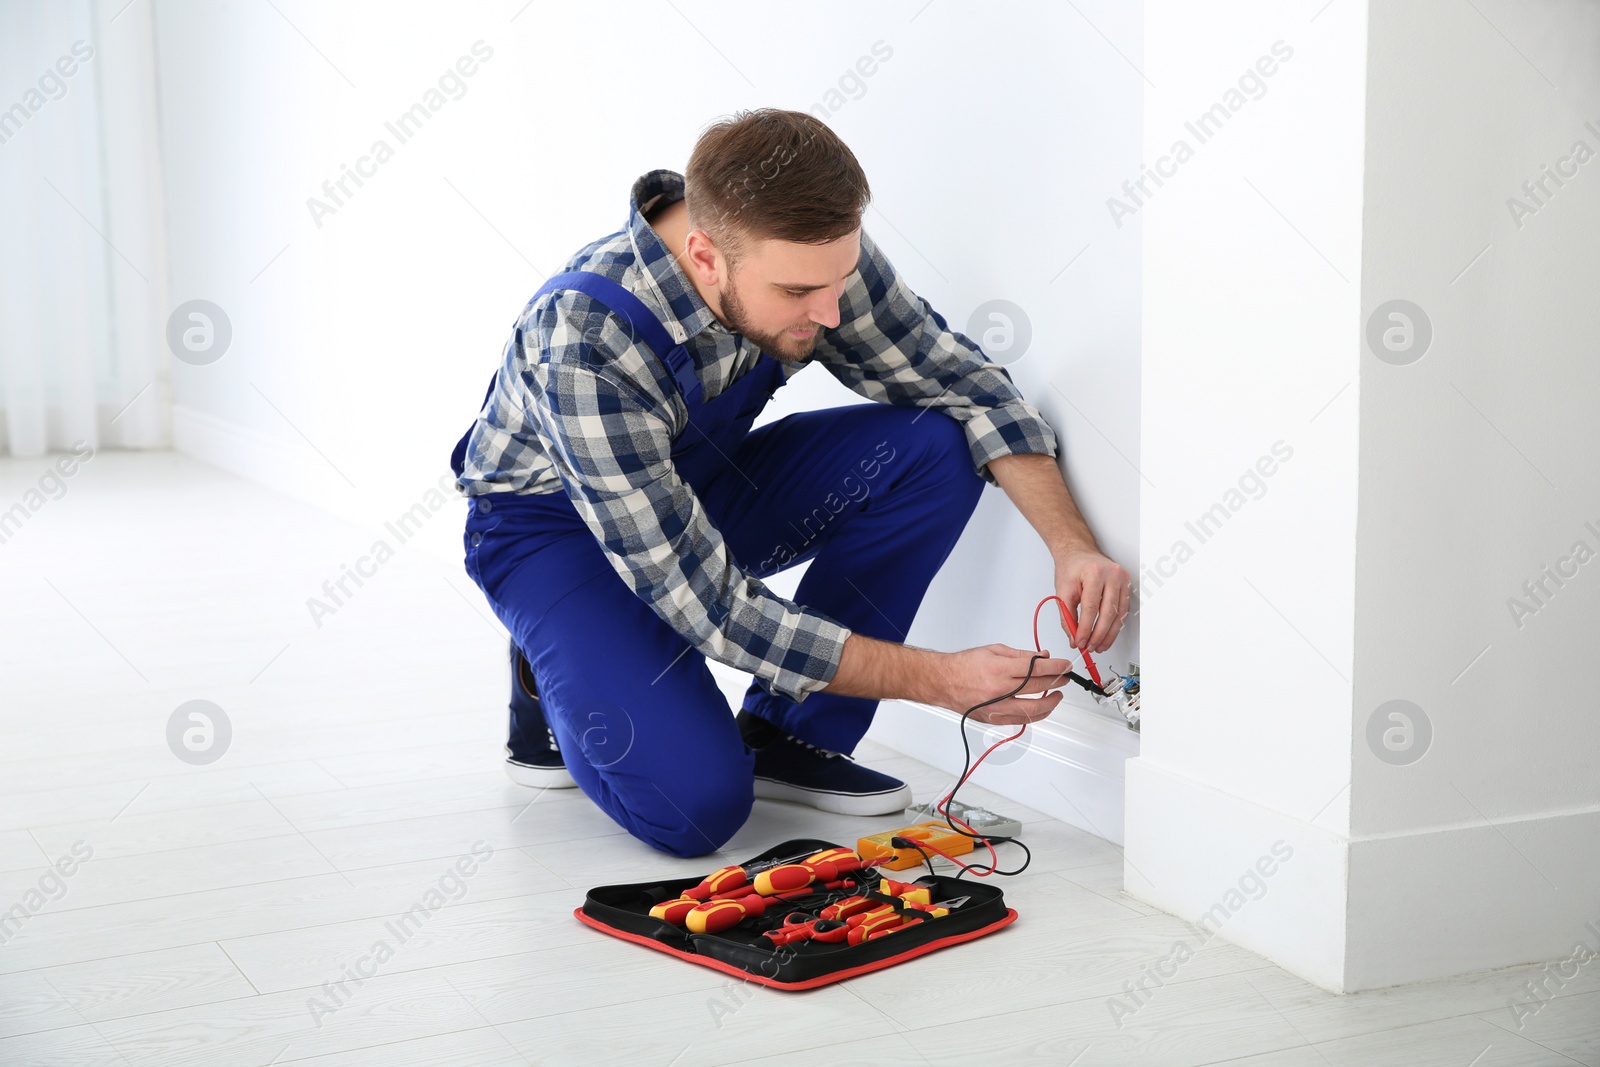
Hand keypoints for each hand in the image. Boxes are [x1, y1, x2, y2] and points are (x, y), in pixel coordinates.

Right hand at [934, 644, 1076, 724]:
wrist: (943, 682)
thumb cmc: (964, 665)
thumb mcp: (994, 651)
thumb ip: (1021, 655)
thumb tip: (1043, 657)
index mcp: (999, 670)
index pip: (1037, 668)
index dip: (1056, 666)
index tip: (1065, 665)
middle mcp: (999, 690)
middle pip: (1038, 688)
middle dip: (1057, 682)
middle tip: (1065, 678)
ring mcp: (997, 707)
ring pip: (1033, 710)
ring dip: (1051, 703)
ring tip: (1057, 696)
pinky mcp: (994, 719)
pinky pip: (1021, 720)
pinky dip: (1035, 714)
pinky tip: (1042, 708)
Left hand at [1054, 549, 1130, 653]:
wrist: (1078, 553)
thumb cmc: (1071, 568)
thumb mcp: (1062, 591)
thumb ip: (1067, 617)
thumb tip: (1074, 638)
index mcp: (1094, 573)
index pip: (1091, 608)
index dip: (1085, 629)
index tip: (1080, 642)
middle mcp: (1112, 575)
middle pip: (1108, 613)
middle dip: (1098, 635)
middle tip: (1090, 647)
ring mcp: (1122, 579)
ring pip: (1118, 614)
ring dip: (1109, 634)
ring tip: (1099, 645)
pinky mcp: (1126, 585)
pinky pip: (1123, 610)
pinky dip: (1115, 625)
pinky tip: (1107, 635)